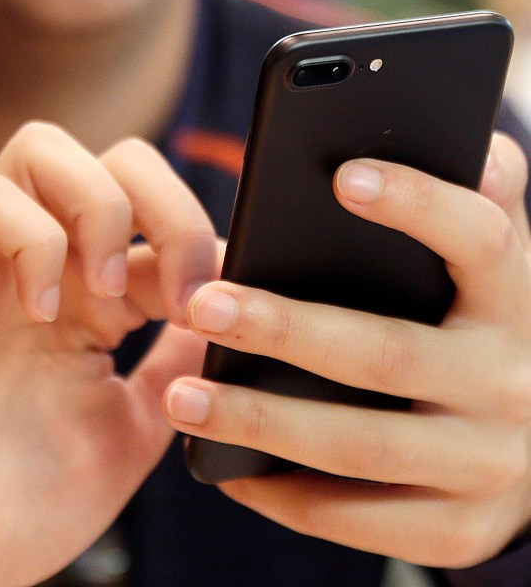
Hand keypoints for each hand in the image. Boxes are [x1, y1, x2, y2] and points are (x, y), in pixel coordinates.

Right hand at [0, 122, 216, 585]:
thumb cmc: (31, 501)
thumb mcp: (136, 425)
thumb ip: (177, 365)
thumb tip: (222, 313)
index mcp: (99, 302)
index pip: (163, 225)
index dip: (202, 247)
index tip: (222, 300)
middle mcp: (51, 269)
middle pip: (120, 161)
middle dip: (170, 208)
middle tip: (179, 291)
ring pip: (49, 149)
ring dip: (103, 210)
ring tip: (107, 293)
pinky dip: (33, 240)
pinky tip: (43, 308)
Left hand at [164, 132, 530, 567]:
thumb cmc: (482, 334)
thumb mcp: (491, 275)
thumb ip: (482, 211)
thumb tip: (480, 152)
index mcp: (513, 303)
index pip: (480, 240)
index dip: (417, 205)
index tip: (340, 176)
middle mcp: (509, 384)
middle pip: (386, 353)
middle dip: (286, 330)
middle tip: (204, 307)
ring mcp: (486, 466)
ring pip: (358, 445)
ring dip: (261, 422)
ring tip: (183, 400)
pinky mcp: (458, 529)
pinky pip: (358, 520)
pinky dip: (287, 498)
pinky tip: (231, 472)